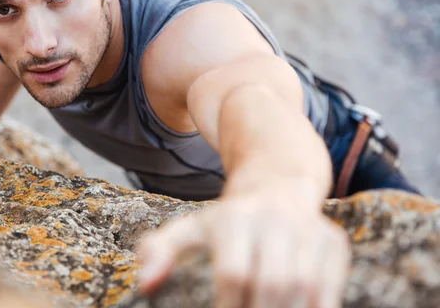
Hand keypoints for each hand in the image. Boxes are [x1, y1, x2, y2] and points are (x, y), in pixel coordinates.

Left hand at [137, 195, 350, 307]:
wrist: (277, 183)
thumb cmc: (228, 220)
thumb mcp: (191, 228)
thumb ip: (160, 251)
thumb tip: (145, 285)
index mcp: (234, 218)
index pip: (234, 273)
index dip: (229, 305)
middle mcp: (274, 219)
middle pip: (272, 285)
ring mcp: (307, 229)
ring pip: (304, 289)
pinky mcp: (333, 241)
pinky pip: (331, 290)